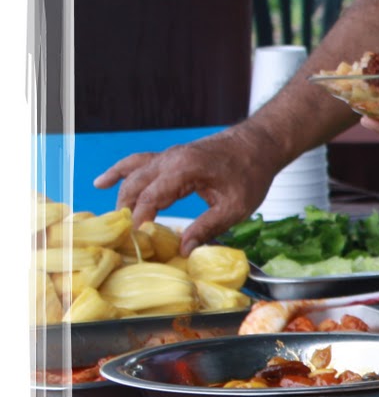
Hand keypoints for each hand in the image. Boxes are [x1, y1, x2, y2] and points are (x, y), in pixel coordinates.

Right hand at [93, 122, 284, 253]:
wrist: (257, 146)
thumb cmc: (250, 174)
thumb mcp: (234, 208)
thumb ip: (207, 228)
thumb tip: (185, 250)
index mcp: (183, 169)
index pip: (150, 198)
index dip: (141, 221)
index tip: (138, 242)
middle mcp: (169, 159)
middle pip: (135, 186)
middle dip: (127, 211)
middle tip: (126, 237)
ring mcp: (168, 156)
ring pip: (133, 174)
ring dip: (122, 195)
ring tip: (115, 219)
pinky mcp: (171, 158)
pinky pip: (138, 164)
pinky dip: (120, 173)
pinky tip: (103, 182)